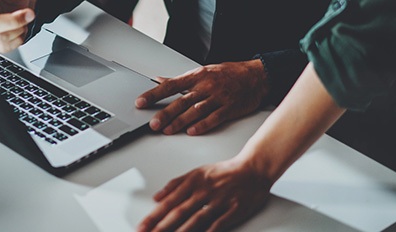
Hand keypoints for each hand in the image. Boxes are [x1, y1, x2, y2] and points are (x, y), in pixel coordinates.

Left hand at [135, 60, 267, 134]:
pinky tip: (192, 131)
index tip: (141, 101)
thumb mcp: (204, 71)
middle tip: (153, 123)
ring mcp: (218, 98)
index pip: (170, 85)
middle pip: (182, 101)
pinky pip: (214, 118)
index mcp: (197, 76)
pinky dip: (202, 125)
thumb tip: (159, 80)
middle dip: (166, 113)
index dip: (154, 94)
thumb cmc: (229, 74)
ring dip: (180, 122)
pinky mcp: (229, 109)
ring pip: (195, 111)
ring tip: (167, 130)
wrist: (256, 76)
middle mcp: (206, 86)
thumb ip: (181, 79)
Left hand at [138, 157, 271, 231]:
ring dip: (181, 231)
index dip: (154, 215)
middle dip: (161, 225)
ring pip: (196, 218)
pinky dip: (209, 231)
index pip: (169, 201)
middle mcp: (204, 190)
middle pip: (179, 211)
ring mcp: (219, 200)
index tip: (142, 226)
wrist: (253, 169)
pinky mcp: (234, 209)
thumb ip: (176, 184)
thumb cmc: (224, 172)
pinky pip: (219, 223)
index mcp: (193, 181)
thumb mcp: (197, 172)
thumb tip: (156, 196)